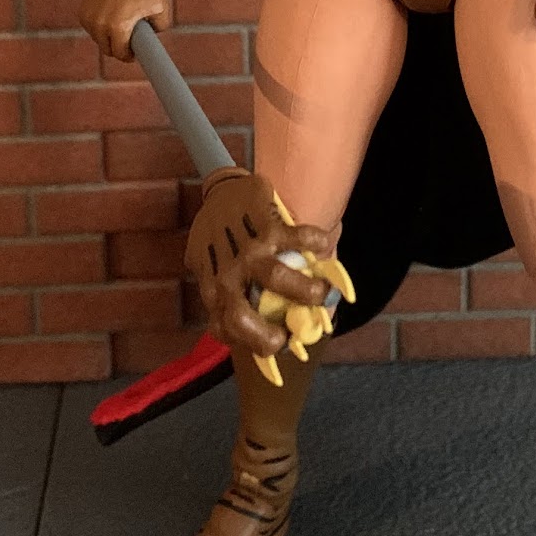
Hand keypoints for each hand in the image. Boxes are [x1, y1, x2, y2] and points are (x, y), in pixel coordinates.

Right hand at [80, 0, 169, 62]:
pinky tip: (109, 17)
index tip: (134, 53)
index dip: (128, 56)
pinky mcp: (83, 8)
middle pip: (106, 48)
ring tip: (120, 26)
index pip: (120, 54)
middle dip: (118, 47)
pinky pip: (90, 25)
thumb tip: (149, 42)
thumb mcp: (161, 12)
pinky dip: (98, 25)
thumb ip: (157, 31)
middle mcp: (100, 24)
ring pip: (97, 37)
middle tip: (128, 41)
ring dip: (107, 36)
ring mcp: (90, 16)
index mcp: (118, 27)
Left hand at [185, 168, 340, 359]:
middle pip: (242, 316)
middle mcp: (226, 274)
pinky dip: (316, 241)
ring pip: (277, 278)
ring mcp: (246, 250)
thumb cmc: (218, 239)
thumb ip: (229, 296)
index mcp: (212, 289)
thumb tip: (262, 327)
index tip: (275, 344)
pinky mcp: (266, 225)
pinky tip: (322, 244)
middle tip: (291, 338)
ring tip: (323, 293)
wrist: (221, 192)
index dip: (248, 344)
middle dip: (268, 336)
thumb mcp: (212, 269)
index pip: (223, 328)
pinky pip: (298, 237)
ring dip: (306, 291)